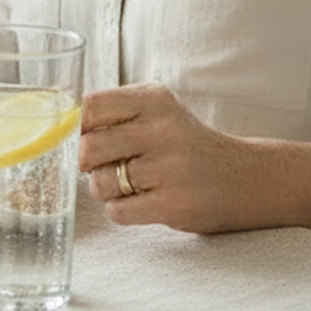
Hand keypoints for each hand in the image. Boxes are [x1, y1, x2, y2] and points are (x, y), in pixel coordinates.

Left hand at [79, 83, 263, 233]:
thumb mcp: (160, 113)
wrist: (247, 178)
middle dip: (88, 163)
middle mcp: (162, 130)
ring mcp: (169, 168)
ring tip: (127, 185)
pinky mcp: (173, 203)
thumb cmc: (188, 145)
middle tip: (105, 165)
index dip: (81, 127)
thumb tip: (63, 128)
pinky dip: (120, 210)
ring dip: (105, 189)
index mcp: (154, 100)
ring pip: (100, 182)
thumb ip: (117, 113)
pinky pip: (117, 211)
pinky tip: (140, 202)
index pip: (91, 106)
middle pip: (88, 147)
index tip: (90, 136)